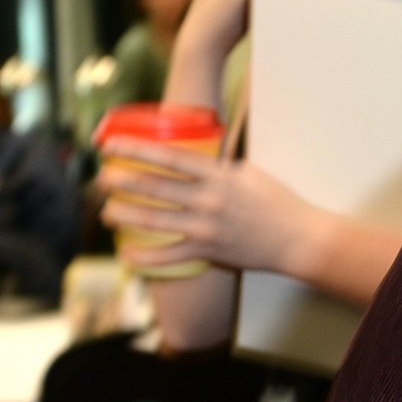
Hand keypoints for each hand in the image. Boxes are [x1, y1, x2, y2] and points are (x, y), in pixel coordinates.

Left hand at [98, 141, 325, 278]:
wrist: (300, 239)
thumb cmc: (277, 203)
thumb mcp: (249, 173)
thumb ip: (216, 166)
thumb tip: (189, 159)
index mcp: (218, 175)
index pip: (168, 157)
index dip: (134, 148)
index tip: (110, 143)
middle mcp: (209, 199)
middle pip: (153, 187)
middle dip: (120, 181)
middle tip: (101, 178)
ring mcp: (207, 227)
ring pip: (154, 220)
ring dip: (124, 215)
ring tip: (107, 212)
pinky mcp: (210, 251)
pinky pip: (169, 256)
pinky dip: (145, 257)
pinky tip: (126, 254)